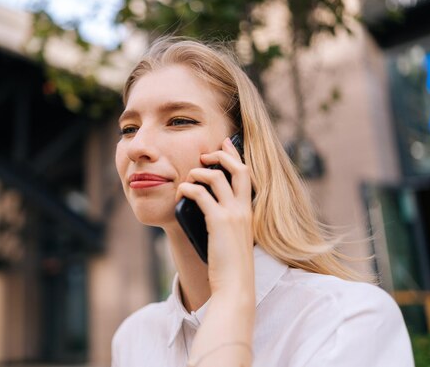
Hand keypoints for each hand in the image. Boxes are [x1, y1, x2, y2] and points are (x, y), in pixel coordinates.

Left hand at [175, 137, 254, 293]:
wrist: (235, 286)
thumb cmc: (230, 265)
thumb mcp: (232, 238)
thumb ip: (225, 221)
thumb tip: (205, 208)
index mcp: (249, 212)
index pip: (246, 175)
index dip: (235, 156)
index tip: (224, 144)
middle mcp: (244, 209)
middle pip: (238, 168)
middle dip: (221, 155)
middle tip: (204, 154)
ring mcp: (233, 215)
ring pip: (217, 177)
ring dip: (198, 172)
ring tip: (188, 178)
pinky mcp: (219, 222)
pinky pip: (200, 195)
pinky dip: (188, 189)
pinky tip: (180, 193)